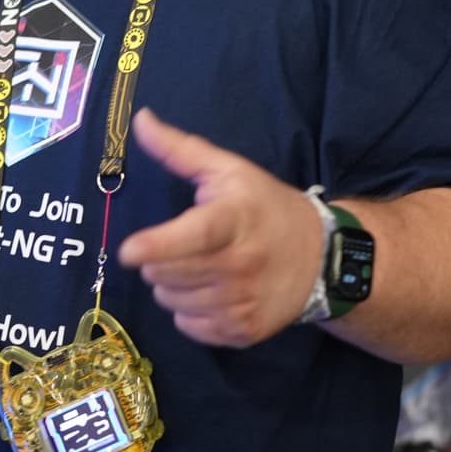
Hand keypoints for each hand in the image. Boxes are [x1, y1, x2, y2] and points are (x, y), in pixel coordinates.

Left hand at [115, 108, 324, 347]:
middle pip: (165, 273)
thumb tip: (140, 120)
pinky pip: (187, 326)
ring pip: (170, 300)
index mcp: (234, 219)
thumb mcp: (229, 171)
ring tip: (201, 265)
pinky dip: (189, 310)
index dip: (158, 246)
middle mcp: (239, 265)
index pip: (193, 236)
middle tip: (185, 244)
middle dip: (159, 259)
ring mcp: (241, 303)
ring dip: (173, 284)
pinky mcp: (242, 331)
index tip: (129, 251)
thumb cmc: (265, 207)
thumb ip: (180, 149)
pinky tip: (212, 290)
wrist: (320, 257)